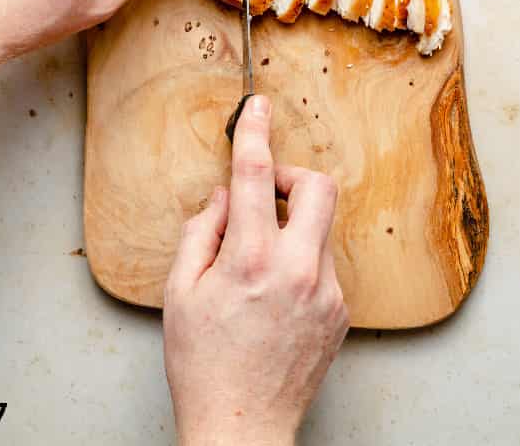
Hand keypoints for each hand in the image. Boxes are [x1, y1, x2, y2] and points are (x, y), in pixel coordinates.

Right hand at [164, 96, 347, 445]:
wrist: (243, 428)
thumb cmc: (204, 366)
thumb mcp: (179, 294)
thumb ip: (200, 232)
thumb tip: (224, 195)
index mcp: (251, 259)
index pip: (255, 173)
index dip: (255, 130)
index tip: (258, 106)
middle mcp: (297, 268)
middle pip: (318, 185)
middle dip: (292, 177)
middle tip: (266, 196)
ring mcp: (326, 290)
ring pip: (322, 228)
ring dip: (293, 228)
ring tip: (260, 267)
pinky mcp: (341, 311)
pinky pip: (324, 265)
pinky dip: (302, 265)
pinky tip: (275, 300)